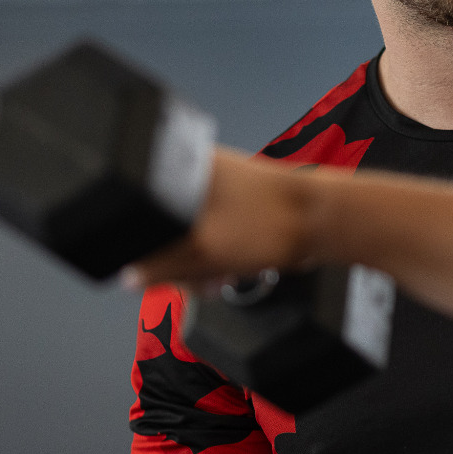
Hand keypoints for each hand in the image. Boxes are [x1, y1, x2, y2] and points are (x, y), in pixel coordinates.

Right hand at [129, 149, 312, 286]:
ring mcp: (220, 193)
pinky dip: (220, 258)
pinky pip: (215, 239)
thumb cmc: (270, 222)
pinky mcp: (238, 209)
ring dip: (204, 267)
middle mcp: (198, 178)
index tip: (160, 276)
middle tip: (200, 280)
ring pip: (193, 240)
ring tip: (223, 277)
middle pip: (167, 233)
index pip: (144, 217)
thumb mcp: (204, 251)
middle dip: (182, 265)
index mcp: (182, 173)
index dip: (149, 254)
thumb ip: (162, 265)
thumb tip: (131, 276)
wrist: (321, 222)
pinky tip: (233, 271)